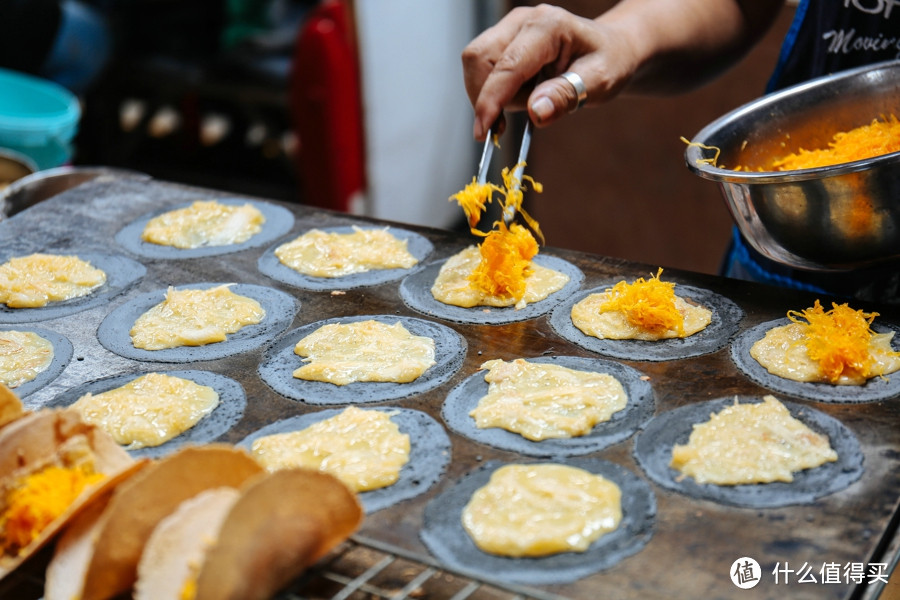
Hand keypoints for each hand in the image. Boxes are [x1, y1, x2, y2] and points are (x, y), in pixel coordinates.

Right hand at [461, 4, 636, 139]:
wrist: (611, 48)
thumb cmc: (608, 62)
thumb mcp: (598, 83)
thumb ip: (565, 95)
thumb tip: (535, 113)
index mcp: (549, 26)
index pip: (506, 66)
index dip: (490, 100)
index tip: (483, 132)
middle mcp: (523, 20)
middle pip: (479, 60)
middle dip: (490, 97)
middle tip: (517, 117)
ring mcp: (510, 27)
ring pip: (476, 65)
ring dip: (493, 94)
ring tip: (529, 99)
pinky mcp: (503, 39)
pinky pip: (482, 68)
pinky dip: (494, 90)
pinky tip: (520, 94)